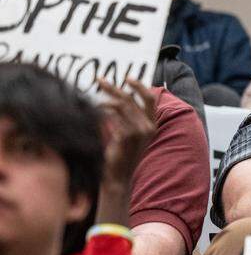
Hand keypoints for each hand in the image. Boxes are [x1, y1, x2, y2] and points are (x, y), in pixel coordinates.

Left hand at [96, 78, 156, 224]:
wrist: (118, 176)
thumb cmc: (121, 155)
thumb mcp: (129, 133)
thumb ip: (129, 117)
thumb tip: (118, 97)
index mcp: (153, 125)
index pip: (150, 99)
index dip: (140, 86)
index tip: (127, 78)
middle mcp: (149, 127)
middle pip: (132, 98)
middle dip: (115, 87)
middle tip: (100, 80)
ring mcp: (140, 131)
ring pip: (121, 105)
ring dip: (105, 98)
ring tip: (94, 97)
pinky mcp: (128, 136)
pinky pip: (114, 116)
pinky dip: (103, 110)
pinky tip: (96, 110)